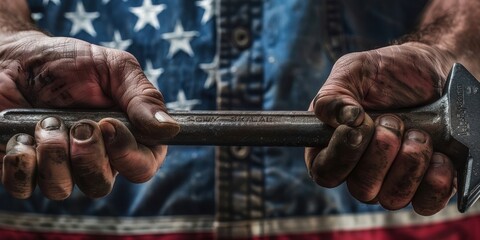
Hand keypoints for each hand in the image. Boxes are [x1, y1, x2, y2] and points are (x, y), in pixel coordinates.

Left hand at [0, 31, 178, 199]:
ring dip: (51, 152)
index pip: (143, 168)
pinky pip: (23, 188)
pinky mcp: (25, 169)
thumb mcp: (114, 67)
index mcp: (127, 136)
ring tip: (44, 123)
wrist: (15, 58)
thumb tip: (170, 129)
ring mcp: (60, 166)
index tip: (107, 125)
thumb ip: (143, 97)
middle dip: (86, 155)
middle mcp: (97, 157)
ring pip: (62, 189)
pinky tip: (20, 136)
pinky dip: (20, 161)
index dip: (128, 155)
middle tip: (76, 123)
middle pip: (101, 184)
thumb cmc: (68, 61)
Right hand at [305, 42, 455, 215]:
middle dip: (381, 153)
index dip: (341, 155)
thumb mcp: (355, 71)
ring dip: (409, 163)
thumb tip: (338, 118)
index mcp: (333, 147)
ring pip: (392, 199)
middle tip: (393, 120)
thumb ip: (334, 94)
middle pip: (361, 189)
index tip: (359, 125)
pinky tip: (438, 154)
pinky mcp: (425, 186)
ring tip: (418, 134)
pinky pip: (426, 203)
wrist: (434, 71)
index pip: (325, 172)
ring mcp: (392, 182)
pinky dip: (434, 180)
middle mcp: (359, 171)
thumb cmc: (388, 72)